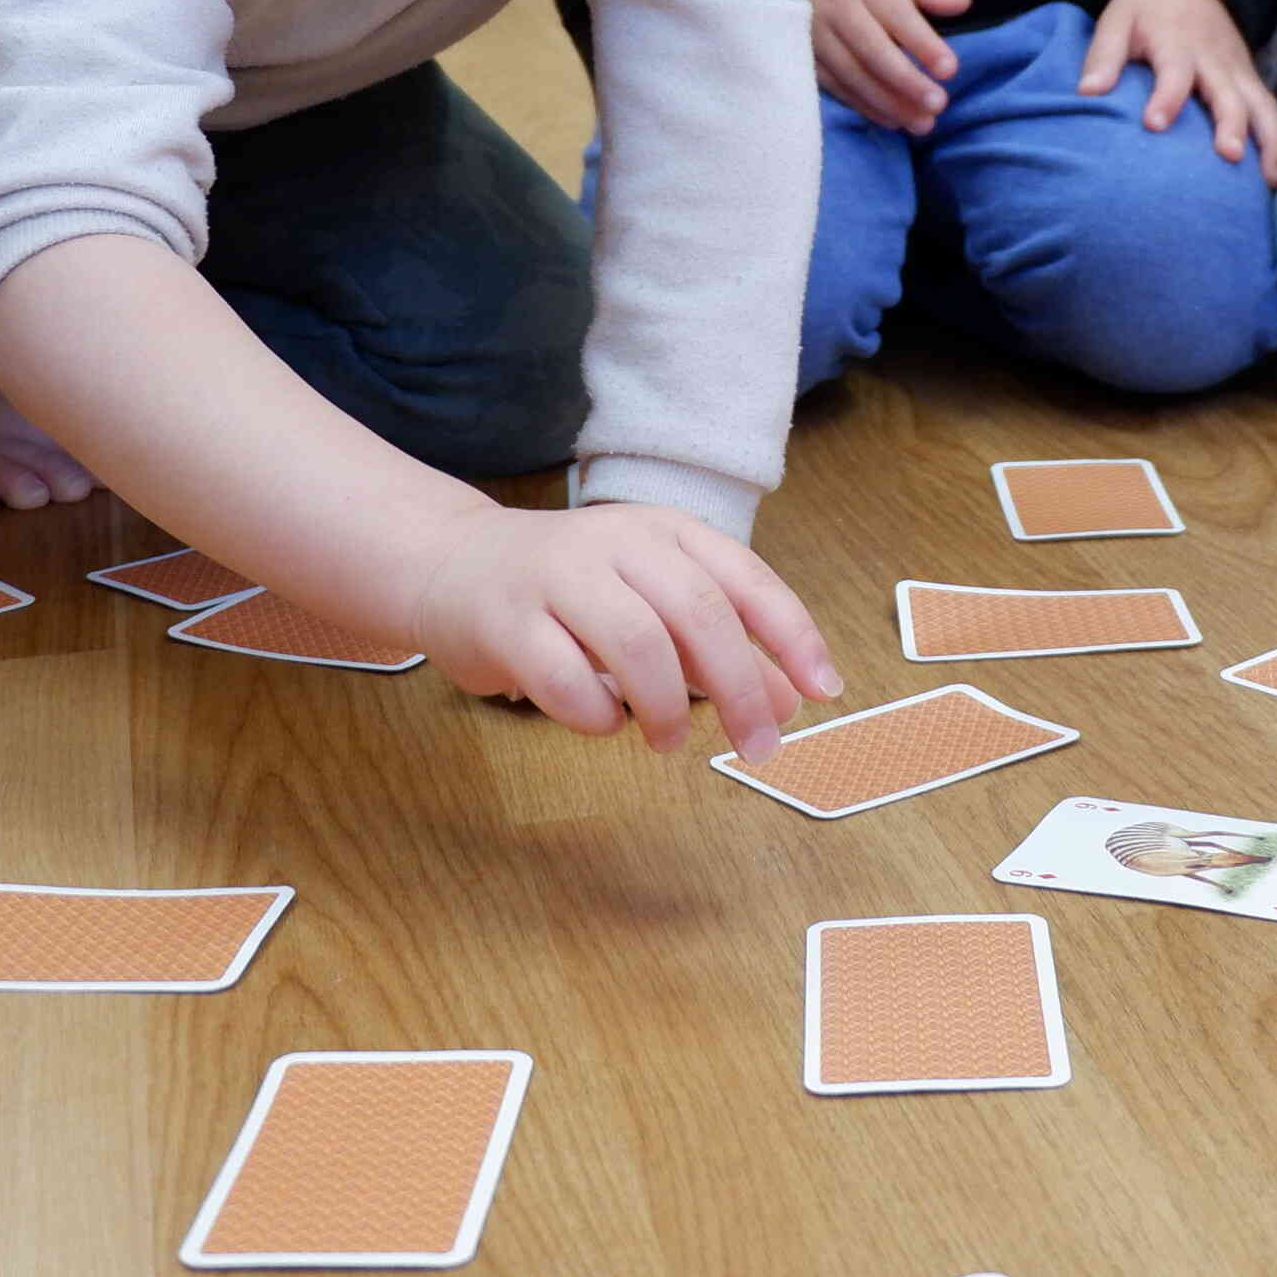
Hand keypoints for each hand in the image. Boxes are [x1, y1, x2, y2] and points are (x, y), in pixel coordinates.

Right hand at [407, 501, 839, 763]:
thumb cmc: (573, 593)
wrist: (452, 565)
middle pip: (698, 612)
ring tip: (670, 742)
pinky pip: (565, 679)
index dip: (792, 637)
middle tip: (759, 745)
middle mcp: (616, 542)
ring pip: (636, 642)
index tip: (824, 693)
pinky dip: (597, 717)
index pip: (746, 579)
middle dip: (740, 687)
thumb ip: (722, 645)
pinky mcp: (506, 622)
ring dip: (667, 707)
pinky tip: (603, 724)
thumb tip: (792, 699)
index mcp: (665, 531)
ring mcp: (556, 576)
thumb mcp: (655, 602)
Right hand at [793, 0, 966, 133]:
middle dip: (907, 81)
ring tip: (920, 123)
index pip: (898, 15)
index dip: (924, 44)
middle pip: (874, 51)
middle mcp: (839, 9)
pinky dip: (861, 105)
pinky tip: (889, 120)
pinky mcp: (803, 53)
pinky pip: (833, 85)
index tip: (950, 69)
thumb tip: (964, 3)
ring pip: (853, 74)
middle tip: (938, 105)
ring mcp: (816, 34)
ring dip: (887, 102)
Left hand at [1080, 0, 1276, 181]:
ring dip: (1269, 141)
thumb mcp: (1117, 19)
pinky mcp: (1250, 81)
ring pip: (1261, 106)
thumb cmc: (1146, 8)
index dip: (1166, 98)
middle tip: (1229, 156)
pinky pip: (1271, 112)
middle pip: (1228, 94)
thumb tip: (1086, 92)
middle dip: (1230, 124)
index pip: (1174, 72)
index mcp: (1177, 43)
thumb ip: (1103, 56)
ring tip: (1270, 180)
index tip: (1154, 125)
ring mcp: (1238, 71)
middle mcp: (1214, 60)